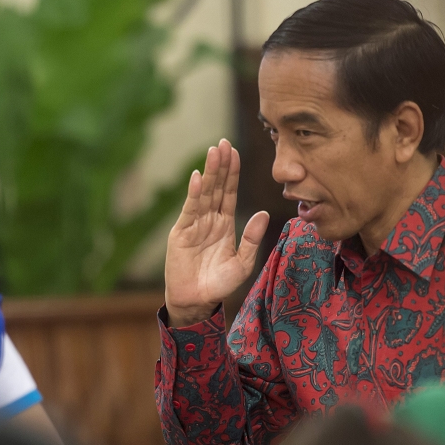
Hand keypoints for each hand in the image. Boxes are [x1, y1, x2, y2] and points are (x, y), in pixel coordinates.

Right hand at [164, 139, 268, 326]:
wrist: (197, 302)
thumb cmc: (219, 284)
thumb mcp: (243, 263)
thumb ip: (252, 238)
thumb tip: (263, 213)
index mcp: (224, 223)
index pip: (229, 192)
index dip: (232, 173)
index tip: (235, 152)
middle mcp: (209, 220)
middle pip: (216, 187)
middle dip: (221, 165)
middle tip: (224, 142)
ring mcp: (194, 224)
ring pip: (204, 193)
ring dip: (209, 172)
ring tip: (213, 151)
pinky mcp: (181, 233)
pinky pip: (190, 210)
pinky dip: (194, 193)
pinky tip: (199, 177)